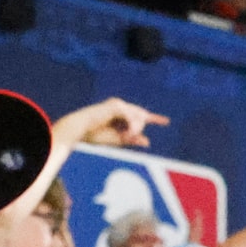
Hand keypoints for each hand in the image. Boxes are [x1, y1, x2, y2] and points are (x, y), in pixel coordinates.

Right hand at [52, 97, 166, 150]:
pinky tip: (126, 133)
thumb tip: (148, 142)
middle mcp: (120, 106)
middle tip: (128, 137)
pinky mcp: (117, 106)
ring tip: (124, 136)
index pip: (140, 115)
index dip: (154, 118)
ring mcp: (119, 104)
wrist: (79, 130)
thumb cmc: (93, 135)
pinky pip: (132, 118)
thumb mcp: (117, 139)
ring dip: (133, 130)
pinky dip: (131, 128)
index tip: (166, 121)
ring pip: (138, 118)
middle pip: (141, 117)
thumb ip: (132, 139)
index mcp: (119, 113)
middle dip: (137, 129)